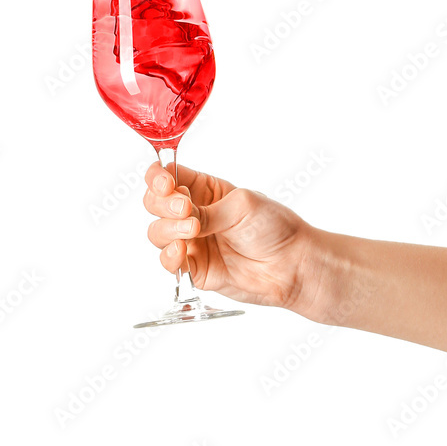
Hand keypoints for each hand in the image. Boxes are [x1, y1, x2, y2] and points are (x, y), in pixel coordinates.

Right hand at [143, 161, 321, 311]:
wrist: (292, 264)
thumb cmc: (274, 226)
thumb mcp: (242, 205)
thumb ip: (206, 211)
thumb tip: (181, 216)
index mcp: (204, 189)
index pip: (167, 176)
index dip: (158, 178)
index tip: (166, 183)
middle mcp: (192, 213)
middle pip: (154, 203)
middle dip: (162, 204)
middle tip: (184, 208)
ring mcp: (191, 241)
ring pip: (157, 232)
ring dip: (167, 229)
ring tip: (191, 230)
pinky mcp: (194, 268)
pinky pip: (169, 262)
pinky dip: (169, 256)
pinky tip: (181, 251)